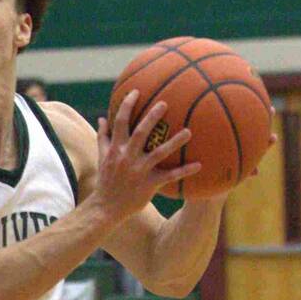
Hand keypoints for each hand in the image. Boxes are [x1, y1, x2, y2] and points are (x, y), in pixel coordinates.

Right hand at [90, 92, 195, 225]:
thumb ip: (103, 137)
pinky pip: (169, 176)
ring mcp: (139, 171)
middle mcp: (128, 157)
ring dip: (175, 142)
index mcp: (116, 148)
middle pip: (141, 132)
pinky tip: (199, 165)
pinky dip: (184, 171)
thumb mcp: (101, 157)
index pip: (120, 122)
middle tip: (165, 103)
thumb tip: (102, 118)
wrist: (106, 207)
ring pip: (159, 153)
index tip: (136, 92)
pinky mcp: (150, 184)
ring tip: (189, 131)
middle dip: (152, 117)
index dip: (127, 105)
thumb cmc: (106, 180)